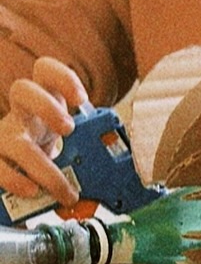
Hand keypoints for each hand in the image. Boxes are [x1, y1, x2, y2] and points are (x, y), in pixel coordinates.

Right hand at [0, 58, 88, 204]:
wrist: (23, 166)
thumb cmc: (54, 146)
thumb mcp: (75, 139)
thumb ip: (94, 148)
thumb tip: (126, 176)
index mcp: (45, 100)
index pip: (45, 71)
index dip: (62, 78)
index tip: (82, 100)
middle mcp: (21, 113)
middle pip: (22, 90)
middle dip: (46, 106)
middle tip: (69, 129)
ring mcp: (3, 135)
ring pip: (9, 138)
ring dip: (39, 163)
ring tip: (62, 186)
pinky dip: (15, 181)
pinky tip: (33, 191)